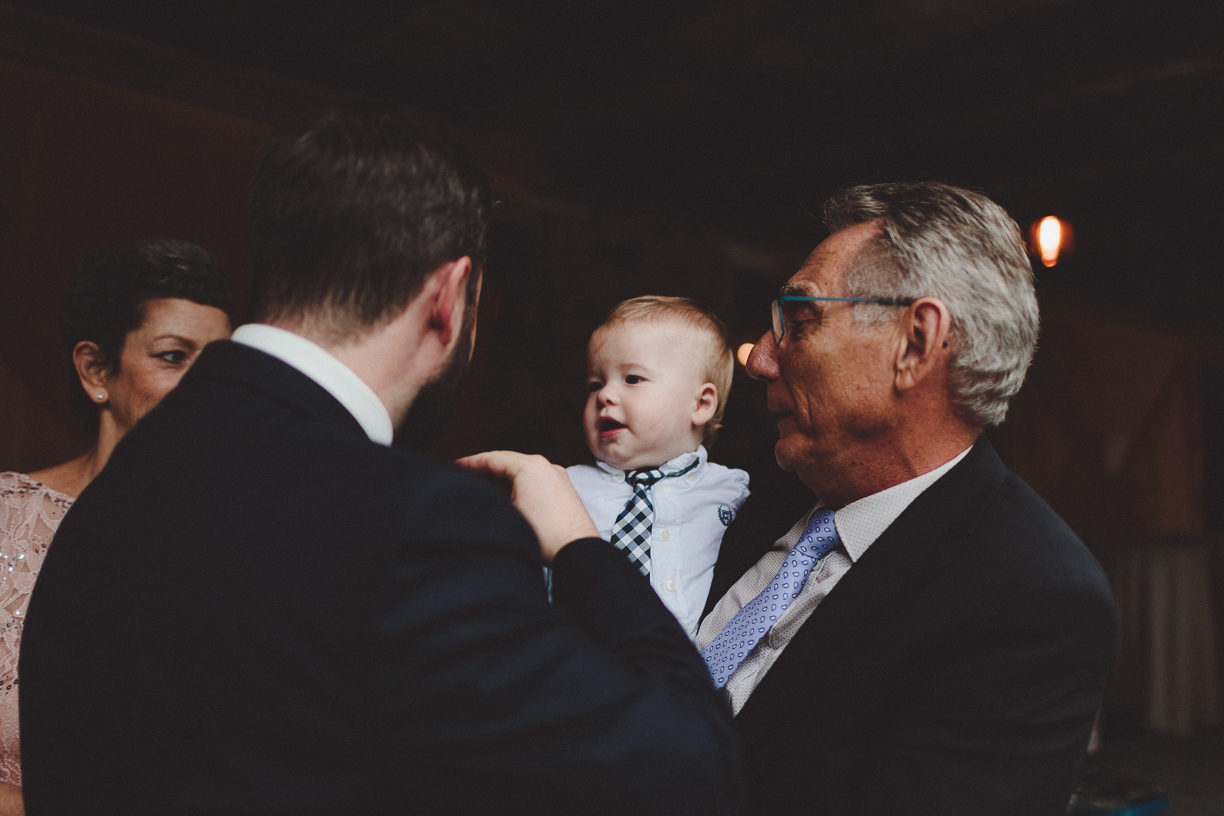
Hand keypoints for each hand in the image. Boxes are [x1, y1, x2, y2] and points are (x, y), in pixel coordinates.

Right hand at [457, 451, 599, 563]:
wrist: (579, 551)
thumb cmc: (545, 535)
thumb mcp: (507, 515)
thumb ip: (488, 501)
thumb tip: (475, 499)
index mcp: (531, 466)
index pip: (493, 458)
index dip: (471, 462)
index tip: (456, 466)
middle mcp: (547, 466)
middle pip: (508, 462)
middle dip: (486, 469)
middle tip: (465, 475)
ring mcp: (558, 477)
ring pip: (522, 472)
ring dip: (502, 478)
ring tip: (482, 486)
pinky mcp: (564, 491)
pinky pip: (535, 481)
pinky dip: (518, 485)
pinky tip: (507, 497)